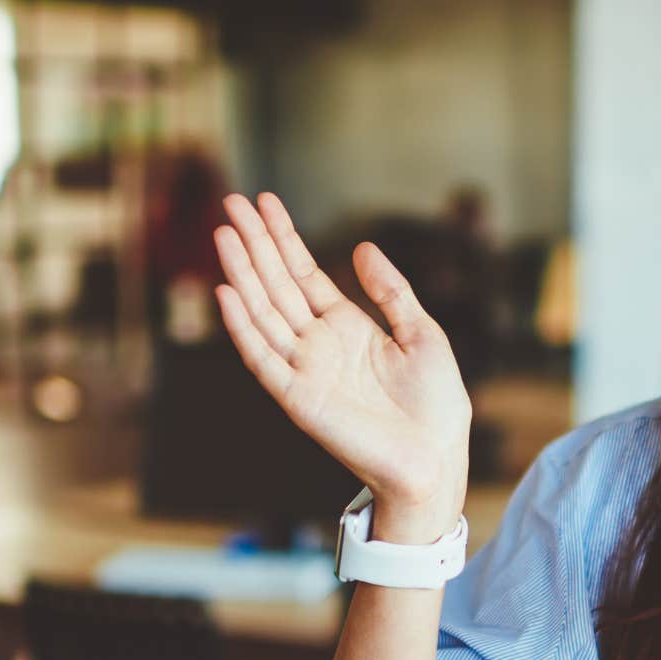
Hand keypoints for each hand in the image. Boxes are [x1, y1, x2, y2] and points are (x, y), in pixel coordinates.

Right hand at [213, 193, 470, 535]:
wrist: (437, 457)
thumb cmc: (435, 403)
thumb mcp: (422, 333)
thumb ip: (391, 291)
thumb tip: (361, 247)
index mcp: (347, 327)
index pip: (303, 274)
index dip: (283, 238)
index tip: (264, 201)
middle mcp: (319, 344)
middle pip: (277, 285)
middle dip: (255, 243)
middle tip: (231, 202)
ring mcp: (305, 369)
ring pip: (264, 312)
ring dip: (242, 274)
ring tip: (224, 234)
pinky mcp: (298, 398)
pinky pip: (262, 357)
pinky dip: (243, 326)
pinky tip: (227, 291)